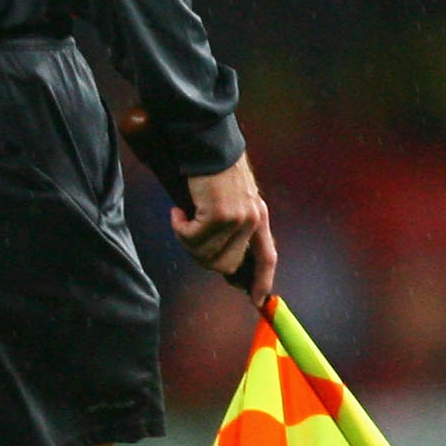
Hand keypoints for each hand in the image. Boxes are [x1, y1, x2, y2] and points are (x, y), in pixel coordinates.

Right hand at [177, 153, 275, 308]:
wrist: (207, 145)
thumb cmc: (213, 169)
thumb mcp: (232, 197)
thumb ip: (232, 223)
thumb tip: (220, 254)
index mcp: (259, 217)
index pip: (267, 257)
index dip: (263, 282)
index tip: (258, 300)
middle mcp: (252, 220)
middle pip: (227, 265)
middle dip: (203, 258)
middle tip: (189, 238)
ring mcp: (237, 219)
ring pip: (206, 254)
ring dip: (187, 241)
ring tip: (182, 219)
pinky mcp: (218, 214)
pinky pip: (192, 238)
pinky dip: (179, 227)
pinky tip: (178, 211)